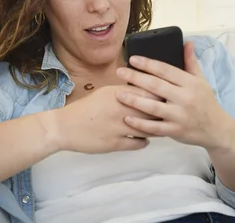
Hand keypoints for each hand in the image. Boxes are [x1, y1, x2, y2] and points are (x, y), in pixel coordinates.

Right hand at [46, 85, 162, 153]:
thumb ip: (125, 91)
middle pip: (152, 111)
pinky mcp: (115, 143)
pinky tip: (144, 140)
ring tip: (161, 128)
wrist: (65, 127)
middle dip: (162, 113)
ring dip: (156, 129)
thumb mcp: (105, 93)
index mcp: (118, 94)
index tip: (167, 98)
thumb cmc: (85, 108)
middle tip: (169, 115)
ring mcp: (119, 127)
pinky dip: (144, 142)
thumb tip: (144, 90)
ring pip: (148, 129)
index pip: (149, 93)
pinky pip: (138, 143)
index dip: (160, 96)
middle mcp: (121, 109)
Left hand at [115, 42, 234, 150]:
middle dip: (135, 78)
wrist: (217, 129)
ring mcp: (179, 116)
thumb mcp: (201, 80)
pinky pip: (154, 127)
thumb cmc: (206, 102)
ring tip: (118, 94)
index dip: (148, 64)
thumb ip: (191, 62)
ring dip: (133, 100)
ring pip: (152, 107)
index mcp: (190, 83)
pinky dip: (140, 124)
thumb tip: (186, 42)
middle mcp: (185, 98)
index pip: (166, 70)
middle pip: (156, 85)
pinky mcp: (175, 131)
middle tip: (120, 72)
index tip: (133, 59)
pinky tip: (127, 118)